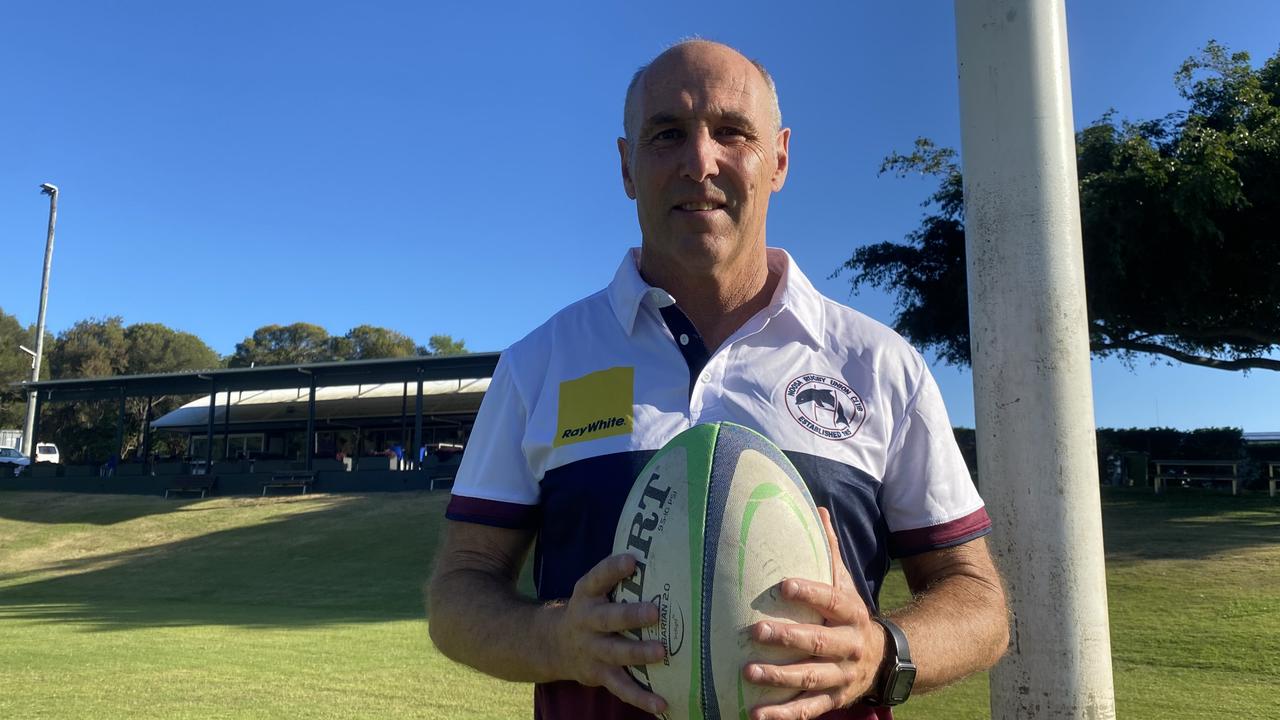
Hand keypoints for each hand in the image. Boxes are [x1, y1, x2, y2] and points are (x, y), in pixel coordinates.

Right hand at [549, 552, 668, 715]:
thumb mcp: (594, 590)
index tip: (632, 561)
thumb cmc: (590, 610)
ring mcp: (592, 650)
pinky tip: (662, 704)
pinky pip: (621, 687)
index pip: (598, 578)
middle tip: (655, 611)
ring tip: (662, 652)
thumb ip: (616, 577)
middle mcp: (587, 622)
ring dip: (638, 654)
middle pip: (608, 618)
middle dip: (631, 616)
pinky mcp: (599, 674)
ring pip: (616, 653)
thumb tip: (659, 555)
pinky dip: (641, 698)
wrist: (553, 645)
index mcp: (587, 595)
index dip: (613, 569)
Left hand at [742, 507, 885, 719]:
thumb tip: (816, 507)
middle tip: (756, 630)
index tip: (784, 584)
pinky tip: (755, 715)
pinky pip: (807, 711)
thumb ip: (829, 550)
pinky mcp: (833, 701)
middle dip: (788, 638)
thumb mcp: (846, 583)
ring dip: (779, 678)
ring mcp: (841, 677)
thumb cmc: (850, 615)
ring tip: (748, 673)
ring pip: (810, 679)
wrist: (886, 660)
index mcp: (853, 614)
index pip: (833, 601)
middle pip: (819, 643)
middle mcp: (850, 647)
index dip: (811, 592)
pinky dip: (782, 716)